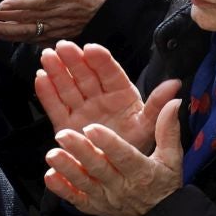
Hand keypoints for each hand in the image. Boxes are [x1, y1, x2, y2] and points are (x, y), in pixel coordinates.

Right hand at [34, 42, 182, 155]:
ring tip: (47, 56)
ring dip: (57, 71)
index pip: (110, 73)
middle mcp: (99, 98)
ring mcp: (81, 109)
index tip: (91, 48)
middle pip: (86, 76)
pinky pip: (55, 106)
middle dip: (74, 60)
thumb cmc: (135, 142)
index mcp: (121, 94)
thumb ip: (157, 104)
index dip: (101, 60)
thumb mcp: (148, 124)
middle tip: (62, 46)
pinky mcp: (66, 124)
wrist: (116, 169)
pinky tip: (40, 78)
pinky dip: (47, 93)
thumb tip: (176, 83)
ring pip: (68, 87)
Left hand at [43, 102, 182, 215]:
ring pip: (83, 183)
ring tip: (52, 154)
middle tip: (63, 135)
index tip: (92, 128)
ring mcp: (105, 198)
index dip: (108, 143)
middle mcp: (121, 186)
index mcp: (142, 171)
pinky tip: (49, 176)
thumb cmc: (163, 183)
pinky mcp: (93, 207)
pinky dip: (61, 189)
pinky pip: (75, 199)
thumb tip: (173, 102)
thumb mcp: (172, 158)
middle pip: (99, 168)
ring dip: (67, 168)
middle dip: (80, 151)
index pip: (124, 156)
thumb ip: (168, 130)